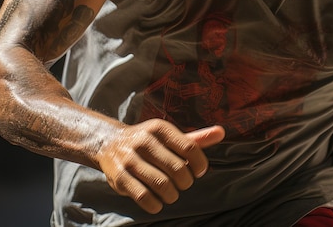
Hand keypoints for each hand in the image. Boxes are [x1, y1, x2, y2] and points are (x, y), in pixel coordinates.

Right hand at [96, 119, 224, 212]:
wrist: (110, 143)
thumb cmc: (149, 141)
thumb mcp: (170, 135)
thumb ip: (195, 138)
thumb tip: (222, 132)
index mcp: (160, 128)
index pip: (189, 147)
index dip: (199, 164)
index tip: (199, 171)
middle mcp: (145, 141)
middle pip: (177, 168)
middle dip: (186, 181)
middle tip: (185, 183)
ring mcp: (131, 159)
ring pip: (162, 184)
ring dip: (173, 194)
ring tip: (173, 193)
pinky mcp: (120, 177)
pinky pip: (144, 197)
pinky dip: (156, 204)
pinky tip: (158, 202)